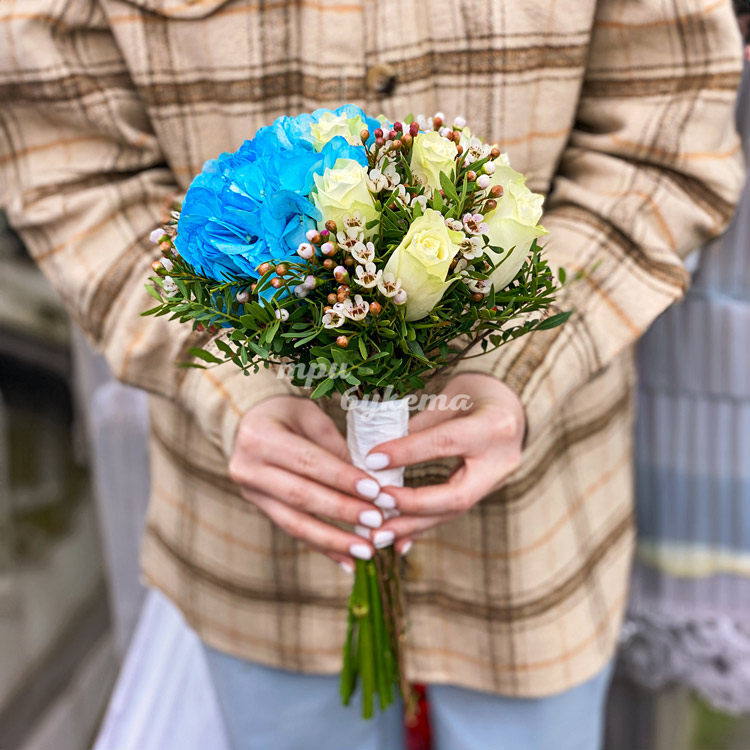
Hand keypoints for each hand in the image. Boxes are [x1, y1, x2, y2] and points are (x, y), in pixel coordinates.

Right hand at [229, 396, 384, 569]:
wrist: (247, 424)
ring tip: (366, 551)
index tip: (374, 491)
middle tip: (376, 521)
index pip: (307, 461)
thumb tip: (364, 480)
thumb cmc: (285, 414)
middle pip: (301, 496)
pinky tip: (348, 560)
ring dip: (334, 540)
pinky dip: (323, 547)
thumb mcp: (308, 414)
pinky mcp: (260, 509)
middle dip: (342, 511)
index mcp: (259, 437)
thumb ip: (332, 443)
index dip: (341, 478)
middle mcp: (248, 468)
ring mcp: (251, 494)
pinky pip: (294, 531)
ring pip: (295, 523)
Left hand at [368, 373, 523, 552]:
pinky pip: (451, 513)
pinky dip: (422, 525)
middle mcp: (500, 461)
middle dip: (412, 506)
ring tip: (378, 535)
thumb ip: (421, 424)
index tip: (372, 460)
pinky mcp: (485, 493)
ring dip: (412, 525)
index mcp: (493, 426)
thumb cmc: (478, 393)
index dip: (407, 453)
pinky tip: (397, 540)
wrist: (515, 407)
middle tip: (376, 509)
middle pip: (456, 496)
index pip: (445, 443)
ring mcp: (496, 482)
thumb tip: (380, 447)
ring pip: (452, 512)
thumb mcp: (452, 396)